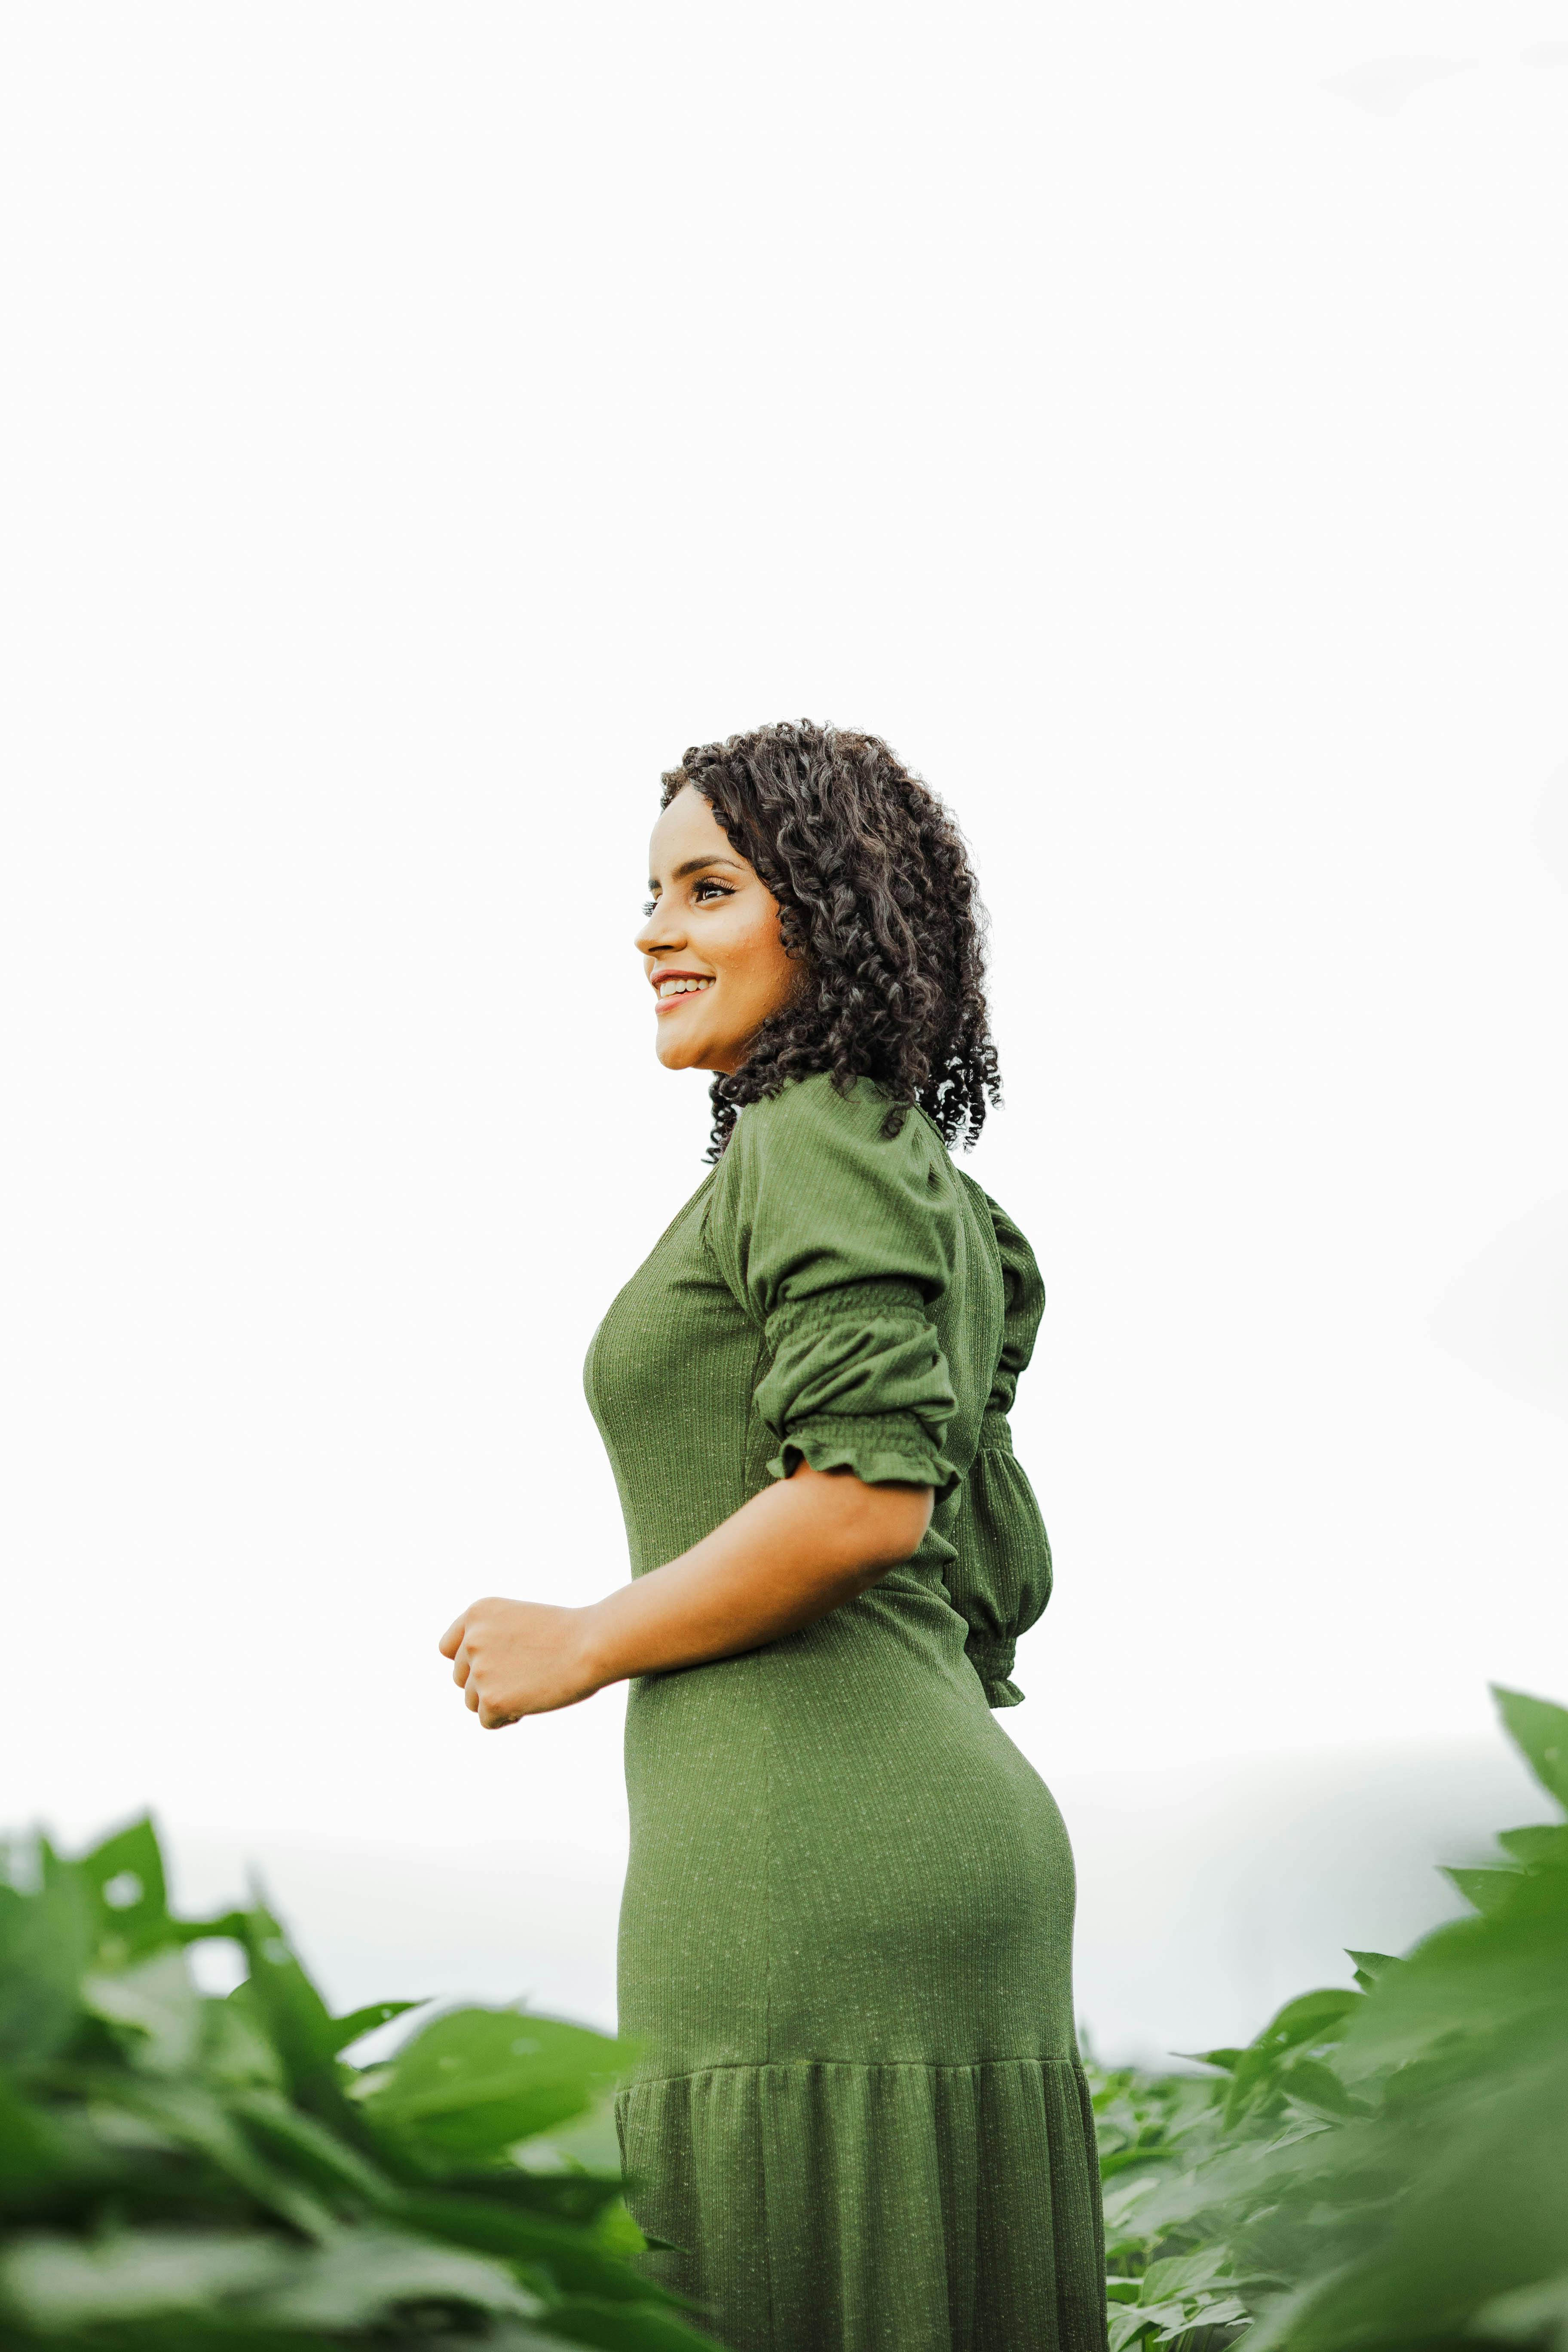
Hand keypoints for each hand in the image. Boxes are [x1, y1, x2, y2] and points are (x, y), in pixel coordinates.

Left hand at [438, 1596, 602, 1727]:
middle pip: (461, 1678)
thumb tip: (475, 1676)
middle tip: (522, 1679)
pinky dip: (506, 1719)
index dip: (468, 1662)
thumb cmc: (568, 1633)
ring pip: (472, 1701)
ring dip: (496, 1701)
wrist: (594, 1644)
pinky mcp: (492, 1699)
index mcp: (478, 1612)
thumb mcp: (520, 1620)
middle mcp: (472, 1639)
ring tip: (530, 1690)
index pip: (448, 1648)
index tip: (492, 1668)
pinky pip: (487, 1721)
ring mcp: (480, 1670)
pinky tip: (531, 1703)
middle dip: (486, 1684)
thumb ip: (492, 1638)